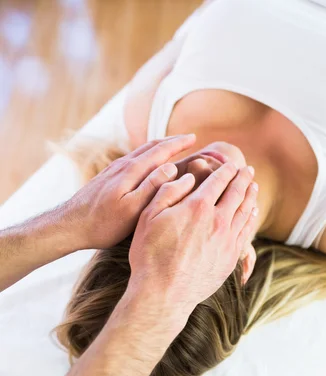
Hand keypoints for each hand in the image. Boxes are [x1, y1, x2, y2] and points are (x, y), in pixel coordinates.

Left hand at [63, 134, 196, 249]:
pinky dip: (146, 156)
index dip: (178, 144)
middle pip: (150, 147)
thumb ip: (151, 187)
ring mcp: (113, 170)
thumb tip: (171, 167)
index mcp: (132, 171)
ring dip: (158, 147)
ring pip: (140, 152)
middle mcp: (122, 165)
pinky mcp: (107, 177)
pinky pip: (133, 160)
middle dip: (171, 141)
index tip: (194, 138)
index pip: (160, 151)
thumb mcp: (132, 209)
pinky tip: (147, 164)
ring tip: (172, 147)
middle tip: (188, 139)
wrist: (70, 225)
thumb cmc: (103, 223)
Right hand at [126, 162, 258, 323]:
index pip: (218, 181)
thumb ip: (167, 191)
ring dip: (250, 195)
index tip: (230, 164)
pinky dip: (250, 218)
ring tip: (253, 186)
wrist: (163, 294)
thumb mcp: (148, 216)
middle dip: (243, 178)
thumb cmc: (150, 255)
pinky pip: (246, 231)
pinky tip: (251, 212)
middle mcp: (217, 220)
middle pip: (236, 193)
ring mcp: (227, 240)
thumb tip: (186, 175)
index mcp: (197, 206)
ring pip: (245, 211)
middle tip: (248, 170)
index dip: (226, 170)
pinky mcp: (231, 257)